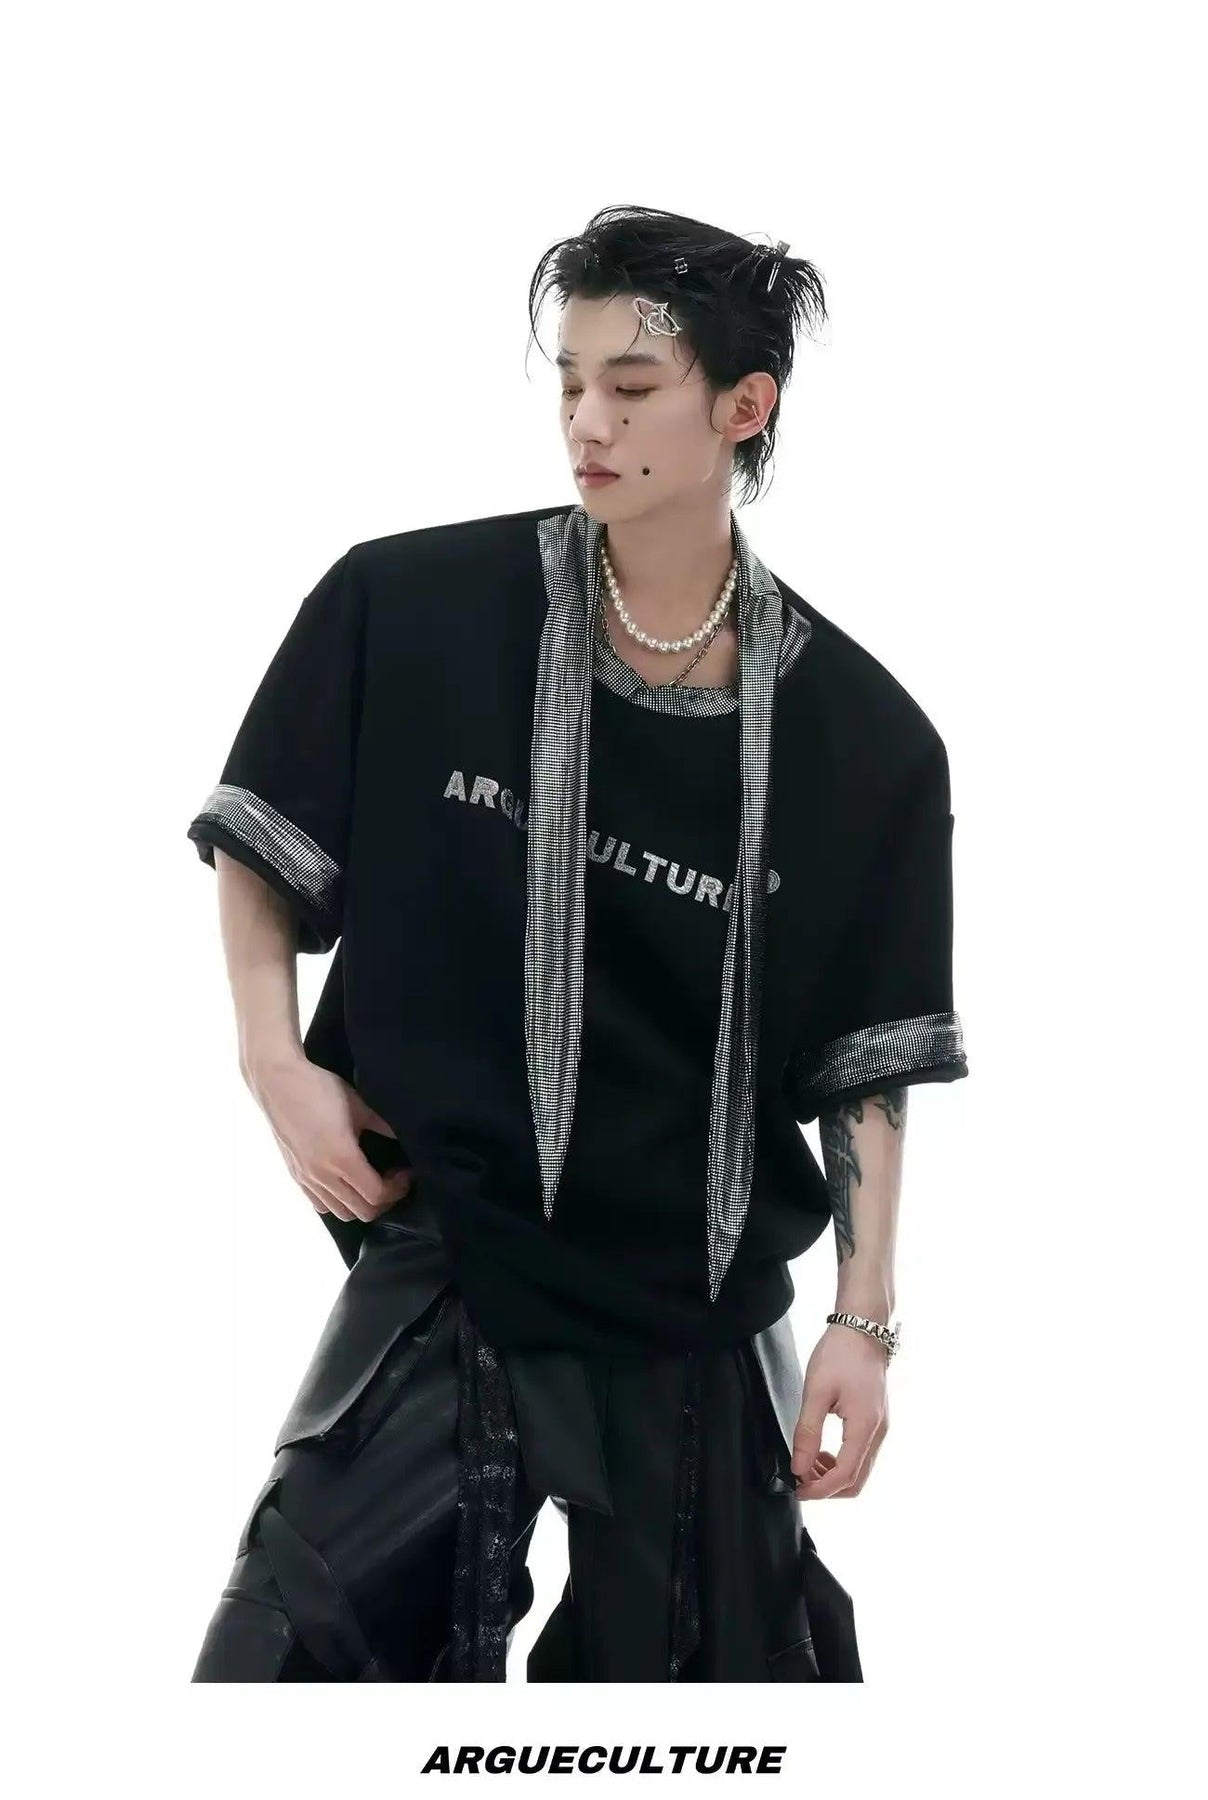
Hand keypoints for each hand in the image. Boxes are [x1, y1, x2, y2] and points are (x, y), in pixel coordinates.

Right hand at [250, 1058, 414, 1224]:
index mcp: (342, 1159)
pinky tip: (344, 1181)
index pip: (377, 1195)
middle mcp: (323, 1176)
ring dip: (361, 1204)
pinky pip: (320, 1204)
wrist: (278, 1082)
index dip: (397, 1189)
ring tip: (369, 1181)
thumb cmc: (320, 1090)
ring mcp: (306, 1179)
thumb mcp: (359, 1105)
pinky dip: (338, 1202)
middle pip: (362, 1212)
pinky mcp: (295, 1175)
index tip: (405, 1172)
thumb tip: (406, 1138)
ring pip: (341, 1213)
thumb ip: (384, 1126)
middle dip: (385, 1200)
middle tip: (392, 1178)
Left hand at [790, 1322, 889, 1499]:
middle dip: (827, 1488)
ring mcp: (880, 1428)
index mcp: (865, 1426)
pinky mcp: (876, 1422)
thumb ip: (808, 1432)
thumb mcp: (816, 1391)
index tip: (798, 1490)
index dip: (820, 1489)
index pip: (845, 1476)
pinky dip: (842, 1462)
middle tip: (800, 1479)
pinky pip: (861, 1455)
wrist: (862, 1329)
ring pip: (860, 1470)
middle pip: (857, 1481)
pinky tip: (823, 1451)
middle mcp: (879, 1433)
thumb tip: (799, 1467)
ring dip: (834, 1476)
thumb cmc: (840, 1354)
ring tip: (807, 1462)